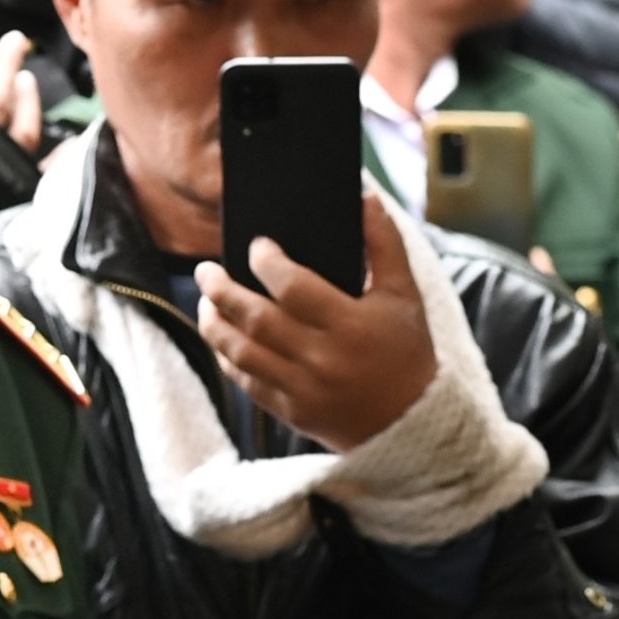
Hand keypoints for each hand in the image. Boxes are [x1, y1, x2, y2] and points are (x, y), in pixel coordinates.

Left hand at [193, 197, 433, 452]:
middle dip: (221, 290)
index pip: (293, 287)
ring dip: (215, 324)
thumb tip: (366, 196)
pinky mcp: (292, 412)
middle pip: (256, 319)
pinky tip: (221, 338)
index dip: (266, 262)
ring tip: (205, 302)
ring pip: (242, 353)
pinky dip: (228, 359)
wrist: (413, 423)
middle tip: (204, 270)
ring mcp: (304, 389)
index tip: (257, 247)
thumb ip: (385, 243)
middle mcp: (323, 359)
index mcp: (350, 325)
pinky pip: (247, 384)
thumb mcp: (405, 294)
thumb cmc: (407, 350)